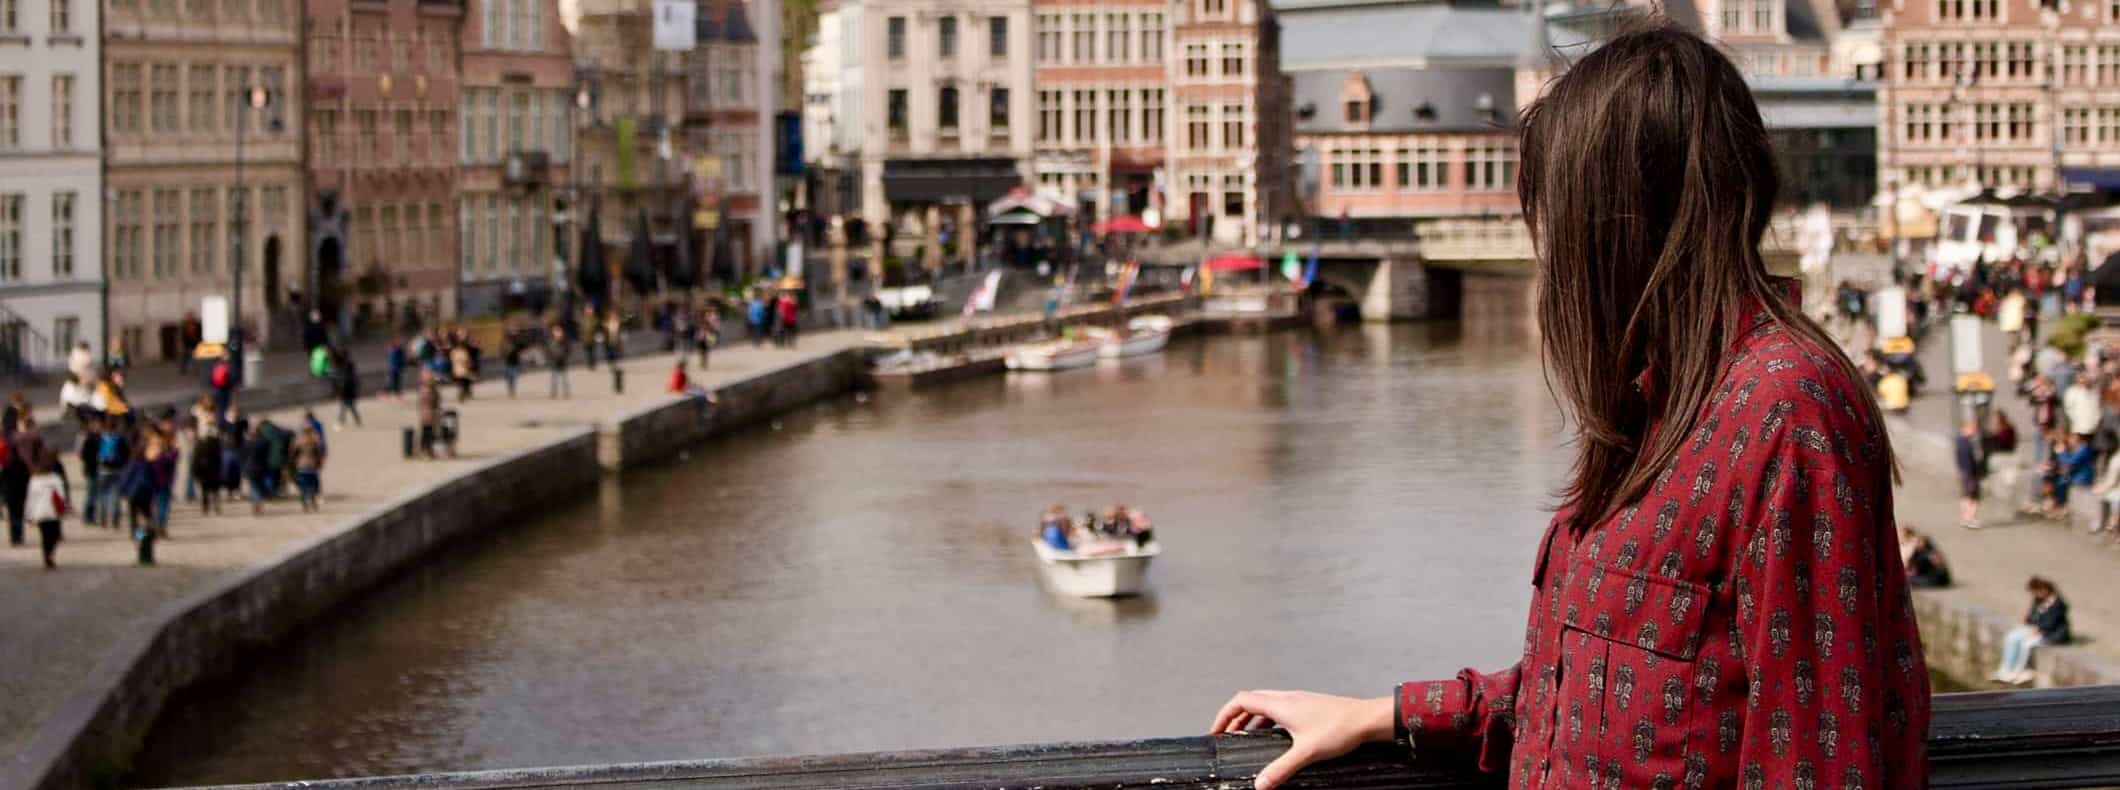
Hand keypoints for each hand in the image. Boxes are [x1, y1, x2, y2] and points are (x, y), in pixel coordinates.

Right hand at [1210, 690, 1394, 789]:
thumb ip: (1281, 769)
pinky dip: (1268, 719)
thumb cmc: (1339, 729)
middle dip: (1235, 717)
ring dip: (1252, 718)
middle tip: (1228, 735)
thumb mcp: (1305, 753)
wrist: (1366, 719)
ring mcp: (1298, 700)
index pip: (1241, 701)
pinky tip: (1275, 736)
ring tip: (1247, 736)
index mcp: (1280, 704)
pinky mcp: (1308, 706)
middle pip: (1250, 700)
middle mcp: (1286, 698)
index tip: (1217, 730)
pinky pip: (1279, 708)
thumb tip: (1260, 784)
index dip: (1224, 714)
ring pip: (1265, 703)